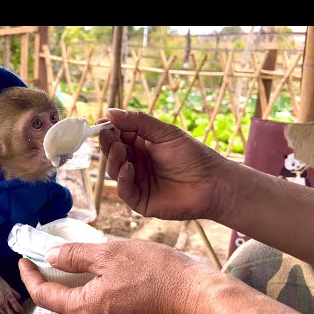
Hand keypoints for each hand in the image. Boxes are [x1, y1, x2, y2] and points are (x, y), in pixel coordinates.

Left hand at [18, 240, 213, 313]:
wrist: (202, 299)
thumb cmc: (160, 273)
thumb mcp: (113, 252)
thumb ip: (76, 256)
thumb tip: (51, 255)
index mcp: (87, 309)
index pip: (43, 296)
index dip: (29, 277)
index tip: (24, 261)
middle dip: (46, 294)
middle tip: (47, 271)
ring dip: (69, 303)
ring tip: (74, 278)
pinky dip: (91, 308)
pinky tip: (102, 289)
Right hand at [98, 108, 225, 219]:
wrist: (213, 184)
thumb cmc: (193, 156)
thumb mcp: (165, 133)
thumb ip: (138, 122)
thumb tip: (110, 112)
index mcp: (141, 145)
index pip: (117, 136)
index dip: (108, 130)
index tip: (100, 123)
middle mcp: (136, 163)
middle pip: (112, 153)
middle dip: (108, 143)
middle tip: (107, 135)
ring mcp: (137, 182)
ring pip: (114, 171)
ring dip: (113, 159)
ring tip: (120, 150)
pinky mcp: (140, 201)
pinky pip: (124, 190)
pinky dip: (122, 179)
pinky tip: (128, 168)